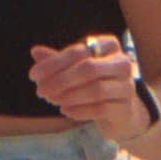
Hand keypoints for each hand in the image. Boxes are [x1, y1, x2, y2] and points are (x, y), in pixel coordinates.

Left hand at [28, 35, 151, 143]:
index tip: (33, 75)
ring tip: (52, 100)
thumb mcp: (75, 69)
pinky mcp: (125, 109)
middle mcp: (122, 63)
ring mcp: (127, 86)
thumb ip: (57, 61)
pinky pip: (100, 109)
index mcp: (109, 46)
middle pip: (88, 69)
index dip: (53, 63)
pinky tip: (65, 110)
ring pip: (95, 90)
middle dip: (60, 80)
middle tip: (40, 91)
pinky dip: (79, 110)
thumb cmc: (95, 84)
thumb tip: (35, 51)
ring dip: (68, 96)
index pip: (78, 51)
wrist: (121, 113)